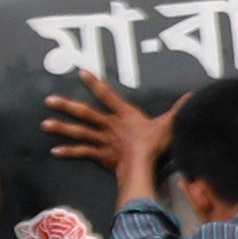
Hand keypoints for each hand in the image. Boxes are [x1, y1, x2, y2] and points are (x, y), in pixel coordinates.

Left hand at [42, 74, 170, 198]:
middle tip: (48, 100)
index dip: (95, 84)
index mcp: (124, 115)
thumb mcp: (170, 124)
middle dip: (66, 106)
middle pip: (85, 113)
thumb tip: (192, 95)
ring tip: (45, 124)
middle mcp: (109, 125)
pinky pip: (82, 152)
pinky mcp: (101, 155)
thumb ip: (178, 110)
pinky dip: (69, 152)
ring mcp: (103, 141)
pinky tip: (55, 151)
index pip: (107, 95)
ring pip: (78, 132)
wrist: (143, 164)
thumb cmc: (155, 143)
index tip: (81, 73)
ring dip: (61, 128)